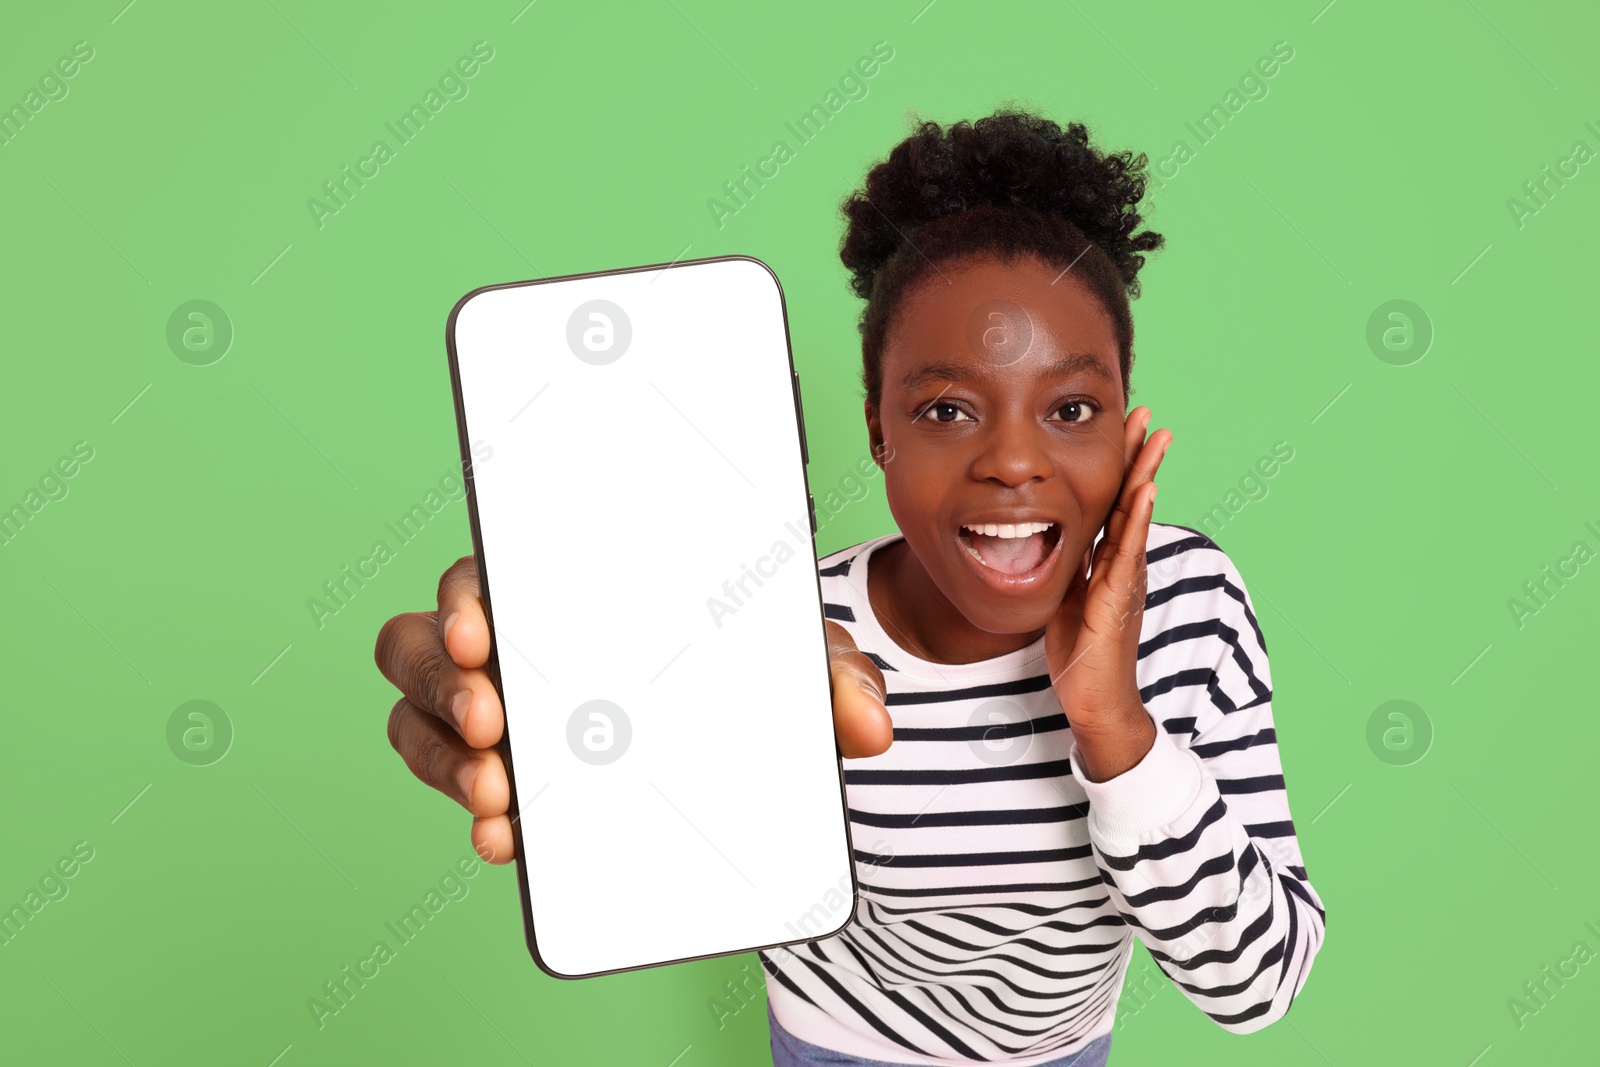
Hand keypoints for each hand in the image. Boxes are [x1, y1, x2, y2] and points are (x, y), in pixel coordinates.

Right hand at [377, 559, 895, 864]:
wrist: (744, 738)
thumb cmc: (744, 667)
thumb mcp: (793, 659)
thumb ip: (830, 676)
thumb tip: (870, 729)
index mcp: (562, 587)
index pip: (484, 571)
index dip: (466, 596)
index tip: (483, 632)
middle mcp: (511, 644)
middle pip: (421, 644)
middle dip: (442, 680)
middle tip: (492, 721)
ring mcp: (495, 712)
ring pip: (419, 720)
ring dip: (443, 757)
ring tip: (499, 795)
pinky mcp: (501, 775)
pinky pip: (454, 785)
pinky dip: (474, 812)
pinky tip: (503, 840)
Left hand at [1045, 407, 1170, 777]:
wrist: (1095, 702)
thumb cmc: (1081, 655)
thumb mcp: (1066, 599)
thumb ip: (1066, 570)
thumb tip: (1048, 544)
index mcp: (1107, 563)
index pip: (1112, 503)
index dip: (1118, 466)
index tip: (1123, 428)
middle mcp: (1122, 564)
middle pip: (1129, 499)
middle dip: (1137, 455)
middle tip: (1147, 413)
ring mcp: (1125, 579)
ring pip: (1134, 517)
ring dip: (1144, 474)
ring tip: (1156, 436)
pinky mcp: (1118, 599)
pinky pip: (1127, 552)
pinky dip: (1134, 519)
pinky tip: (1142, 490)